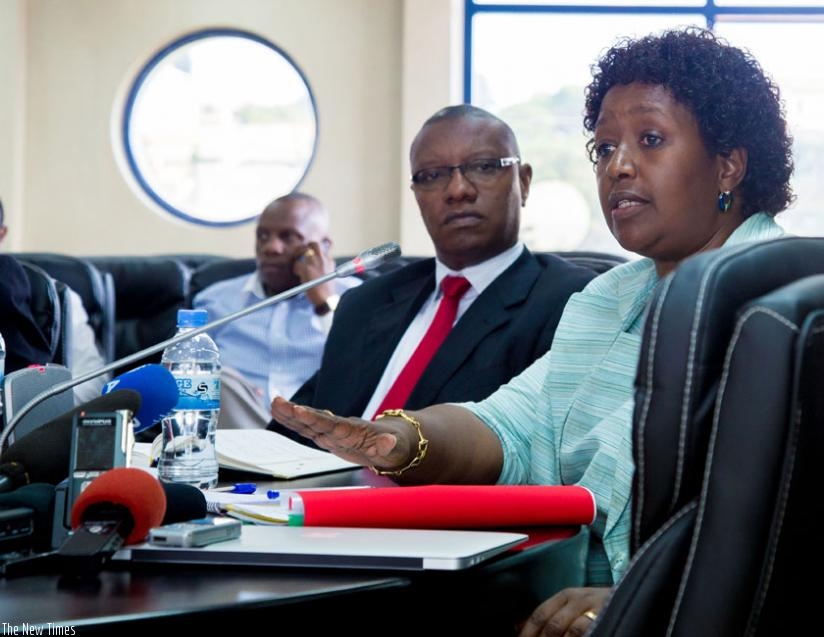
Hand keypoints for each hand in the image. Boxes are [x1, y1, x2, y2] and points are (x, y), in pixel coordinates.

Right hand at [270, 396, 416, 469]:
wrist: (393, 440)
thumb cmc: (395, 445)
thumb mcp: (396, 447)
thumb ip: (389, 446)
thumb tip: (389, 441)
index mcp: (353, 432)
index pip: (331, 425)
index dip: (315, 419)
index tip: (299, 410)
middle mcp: (340, 429)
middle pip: (316, 420)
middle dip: (297, 413)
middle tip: (278, 402)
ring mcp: (333, 432)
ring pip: (309, 423)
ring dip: (291, 415)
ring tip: (274, 403)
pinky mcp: (329, 437)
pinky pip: (308, 430)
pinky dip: (294, 423)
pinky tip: (279, 414)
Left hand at [293, 241, 335, 308]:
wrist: (326, 300)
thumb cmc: (327, 291)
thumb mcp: (329, 276)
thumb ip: (325, 268)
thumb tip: (319, 267)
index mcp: (330, 261)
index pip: (322, 249)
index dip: (314, 252)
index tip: (310, 257)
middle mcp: (323, 259)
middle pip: (314, 244)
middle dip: (306, 247)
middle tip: (301, 254)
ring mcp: (315, 263)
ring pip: (304, 250)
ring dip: (299, 256)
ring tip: (298, 265)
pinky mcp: (307, 269)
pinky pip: (297, 264)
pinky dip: (296, 269)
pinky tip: (297, 274)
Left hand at [518, 587, 609, 636]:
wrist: (630, 596)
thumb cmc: (595, 607)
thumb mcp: (571, 607)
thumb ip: (549, 616)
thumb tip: (519, 626)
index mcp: (565, 595)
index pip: (540, 614)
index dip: (528, 632)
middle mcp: (578, 599)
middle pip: (552, 625)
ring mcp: (594, 608)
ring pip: (571, 631)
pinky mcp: (607, 616)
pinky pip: (589, 631)